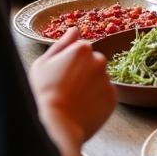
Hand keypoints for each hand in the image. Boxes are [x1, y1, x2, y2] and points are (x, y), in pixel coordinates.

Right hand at [29, 27, 115, 142]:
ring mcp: (108, 79)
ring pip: (100, 80)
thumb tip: (74, 30)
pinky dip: (97, 101)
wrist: (55, 125)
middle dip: (83, 73)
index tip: (61, 75)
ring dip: (90, 87)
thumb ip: (61, 44)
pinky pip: (105, 95)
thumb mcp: (43, 64)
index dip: (69, 63)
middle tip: (67, 89)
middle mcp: (100, 60)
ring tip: (74, 101)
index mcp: (83, 48)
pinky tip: (82, 108)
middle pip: (93, 63)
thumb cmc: (44, 94)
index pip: (81, 50)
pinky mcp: (113, 97)